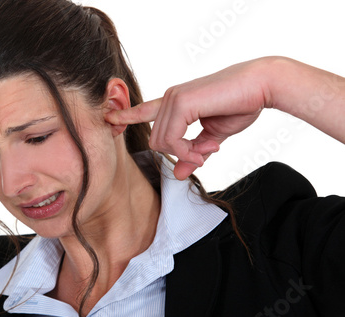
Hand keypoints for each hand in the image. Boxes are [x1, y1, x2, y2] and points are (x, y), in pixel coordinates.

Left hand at [105, 59, 269, 179]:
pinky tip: (206, 148)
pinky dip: (187, 150)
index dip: (127, 115)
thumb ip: (193, 153)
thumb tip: (177, 174)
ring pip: (162, 142)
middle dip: (180, 154)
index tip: (110, 118)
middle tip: (204, 155)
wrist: (261, 87)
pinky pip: (172, 139)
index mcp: (176, 102)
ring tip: (209, 148)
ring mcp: (174, 98)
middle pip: (156, 141)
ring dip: (187, 153)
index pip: (144, 110)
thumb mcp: (213, 136)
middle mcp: (170, 98)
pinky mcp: (181, 102)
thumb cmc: (240, 105)